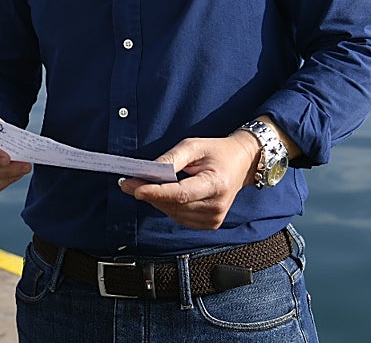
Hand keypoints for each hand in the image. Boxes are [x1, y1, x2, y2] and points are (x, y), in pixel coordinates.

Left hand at [118, 131, 257, 228]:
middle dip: (149, 194)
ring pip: (174, 213)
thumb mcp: (194, 146)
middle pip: (174, 205)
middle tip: (128, 182)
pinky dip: (168, 206)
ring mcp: (215, 218)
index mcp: (216, 184)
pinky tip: (165, 194)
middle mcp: (217, 205)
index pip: (181, 194)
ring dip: (157, 200)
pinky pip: (180, 218)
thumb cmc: (217, 152)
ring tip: (145, 185)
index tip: (134, 188)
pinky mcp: (211, 224)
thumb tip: (148, 172)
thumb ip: (171, 159)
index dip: (156, 192)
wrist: (242, 164)